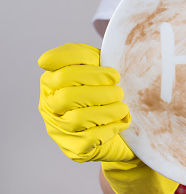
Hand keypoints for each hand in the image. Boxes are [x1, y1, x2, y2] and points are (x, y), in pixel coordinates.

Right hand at [39, 43, 178, 193]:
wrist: (126, 131)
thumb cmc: (112, 94)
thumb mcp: (106, 70)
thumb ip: (102, 56)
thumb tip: (118, 43)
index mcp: (53, 78)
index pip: (57, 63)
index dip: (86, 66)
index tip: (114, 73)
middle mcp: (49, 103)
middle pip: (67, 94)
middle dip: (99, 90)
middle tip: (120, 90)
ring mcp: (58, 128)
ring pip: (77, 118)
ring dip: (107, 110)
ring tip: (123, 106)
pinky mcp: (73, 149)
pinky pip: (88, 139)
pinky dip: (110, 129)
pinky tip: (123, 123)